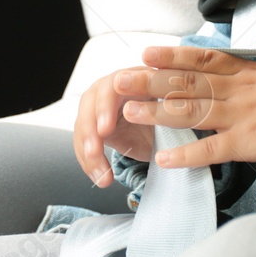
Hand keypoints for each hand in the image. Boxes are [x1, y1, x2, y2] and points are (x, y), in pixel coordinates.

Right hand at [74, 68, 159, 186]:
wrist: (165, 126)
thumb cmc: (169, 113)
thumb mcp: (173, 111)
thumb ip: (167, 110)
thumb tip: (168, 113)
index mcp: (131, 77)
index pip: (111, 87)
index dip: (105, 107)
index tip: (105, 130)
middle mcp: (109, 87)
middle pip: (90, 105)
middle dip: (90, 130)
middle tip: (95, 152)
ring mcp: (97, 106)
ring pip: (83, 126)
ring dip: (88, 152)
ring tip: (101, 176)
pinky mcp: (92, 125)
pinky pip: (84, 144)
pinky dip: (90, 163)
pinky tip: (100, 178)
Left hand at [118, 45, 255, 167]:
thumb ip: (247, 80)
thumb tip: (226, 80)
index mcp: (243, 73)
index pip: (200, 59)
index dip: (170, 56)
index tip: (144, 52)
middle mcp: (237, 90)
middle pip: (186, 82)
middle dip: (150, 82)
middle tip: (120, 80)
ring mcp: (242, 116)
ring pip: (192, 112)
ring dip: (158, 113)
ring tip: (129, 113)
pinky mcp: (250, 143)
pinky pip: (212, 149)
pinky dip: (187, 155)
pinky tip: (165, 159)